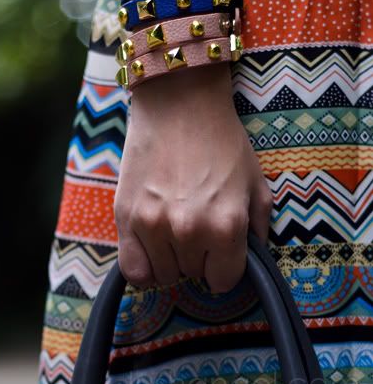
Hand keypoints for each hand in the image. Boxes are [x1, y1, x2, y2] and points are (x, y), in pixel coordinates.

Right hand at [114, 63, 272, 291]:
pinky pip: (132, 269)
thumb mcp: (256, 183)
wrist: (178, 103)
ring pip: (163, 274)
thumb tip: (252, 261)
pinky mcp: (125, 218)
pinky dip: (143, 266)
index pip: (223, 281)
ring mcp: (153, 226)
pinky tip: (151, 248)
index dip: (225, 267)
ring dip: (170, 258)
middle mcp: (189, 231)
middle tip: (197, 226)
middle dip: (198, 257)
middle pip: (192, 275)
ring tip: (173, 228)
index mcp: (226, 225)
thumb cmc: (221, 140)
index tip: (221, 251)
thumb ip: (258, 230)